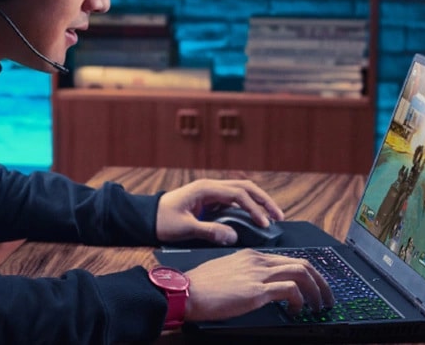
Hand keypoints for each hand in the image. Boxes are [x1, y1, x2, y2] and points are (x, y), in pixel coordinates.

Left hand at [155, 179, 284, 244]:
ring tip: (272, 218)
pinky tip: (255, 219)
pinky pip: (234, 201)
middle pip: (245, 188)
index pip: (238, 194)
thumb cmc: (161, 221)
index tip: (264, 223)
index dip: (254, 208)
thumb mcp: (184, 228)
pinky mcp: (210, 201)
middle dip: (264, 201)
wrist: (145, 217)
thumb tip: (233, 236)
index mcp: (206, 189)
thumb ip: (209, 232)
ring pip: (242, 192)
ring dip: (258, 203)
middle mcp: (211, 187)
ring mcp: (211, 193)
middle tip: (279, 216)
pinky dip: (248, 208)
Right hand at [183, 249, 335, 320]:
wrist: (186, 291)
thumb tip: (259, 288)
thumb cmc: (200, 287)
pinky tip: (297, 310)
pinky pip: (290, 290)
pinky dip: (300, 300)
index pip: (289, 259)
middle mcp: (258, 261)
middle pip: (303, 263)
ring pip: (302, 274)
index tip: (314, 287)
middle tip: (326, 297)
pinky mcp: (256, 290)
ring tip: (319, 306)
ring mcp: (258, 274)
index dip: (307, 274)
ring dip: (317, 292)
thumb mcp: (227, 273)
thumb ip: (245, 275)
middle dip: (321, 282)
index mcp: (251, 255)